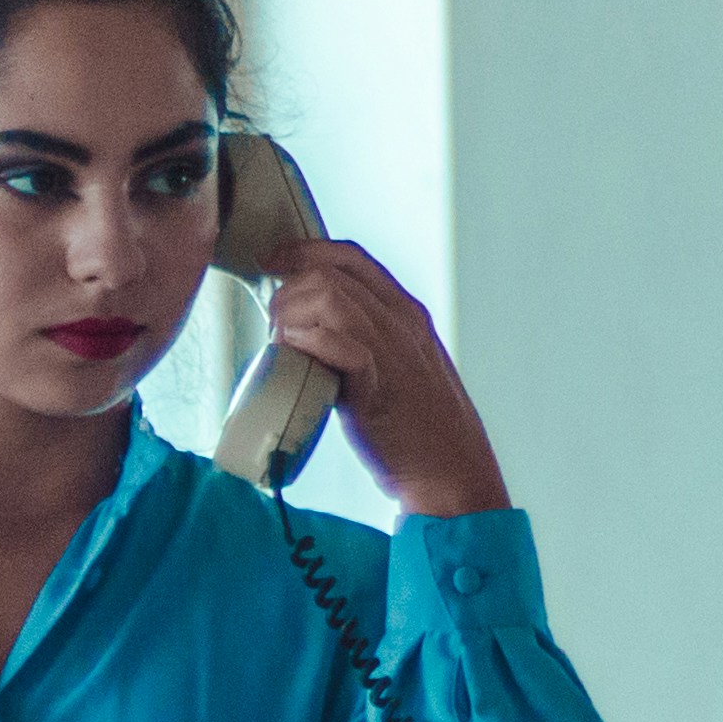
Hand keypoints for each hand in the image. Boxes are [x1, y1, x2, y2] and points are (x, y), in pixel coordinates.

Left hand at [252, 237, 509, 518]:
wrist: (450, 470)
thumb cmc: (418, 426)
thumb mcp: (396, 365)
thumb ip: (362, 340)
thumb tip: (309, 332)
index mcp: (406, 312)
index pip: (350, 256)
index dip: (303, 251)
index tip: (272, 263)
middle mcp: (401, 321)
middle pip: (331, 272)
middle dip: (289, 291)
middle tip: (276, 324)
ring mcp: (392, 350)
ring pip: (330, 298)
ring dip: (293, 315)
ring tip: (284, 343)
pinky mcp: (377, 384)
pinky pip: (336, 342)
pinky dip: (307, 343)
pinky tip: (296, 359)